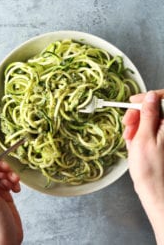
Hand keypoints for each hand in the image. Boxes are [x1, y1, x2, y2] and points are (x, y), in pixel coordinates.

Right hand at [123, 90, 163, 244]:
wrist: (154, 191)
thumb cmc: (149, 169)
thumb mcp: (144, 138)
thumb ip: (148, 115)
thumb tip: (150, 96)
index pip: (162, 99)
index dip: (147, 97)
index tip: (133, 102)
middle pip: (152, 109)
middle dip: (137, 115)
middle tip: (127, 125)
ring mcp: (163, 135)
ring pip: (146, 120)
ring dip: (134, 127)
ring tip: (130, 140)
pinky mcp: (158, 141)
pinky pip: (145, 131)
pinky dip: (136, 135)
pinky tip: (133, 145)